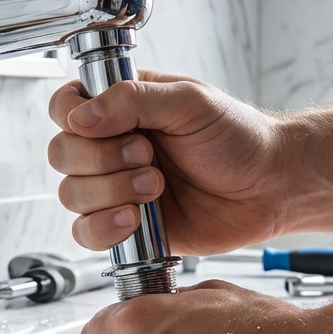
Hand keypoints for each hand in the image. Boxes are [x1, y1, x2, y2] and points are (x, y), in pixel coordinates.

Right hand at [47, 73, 291, 253]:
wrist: (271, 187)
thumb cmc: (239, 137)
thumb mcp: (190, 102)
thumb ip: (132, 100)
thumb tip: (81, 116)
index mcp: (119, 106)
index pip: (64, 106)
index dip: (75, 120)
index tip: (113, 128)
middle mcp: (109, 146)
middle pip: (61, 154)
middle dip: (101, 161)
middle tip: (148, 158)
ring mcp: (115, 187)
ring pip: (70, 195)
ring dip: (110, 193)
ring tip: (156, 188)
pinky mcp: (125, 225)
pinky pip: (85, 233)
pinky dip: (104, 228)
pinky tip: (136, 220)